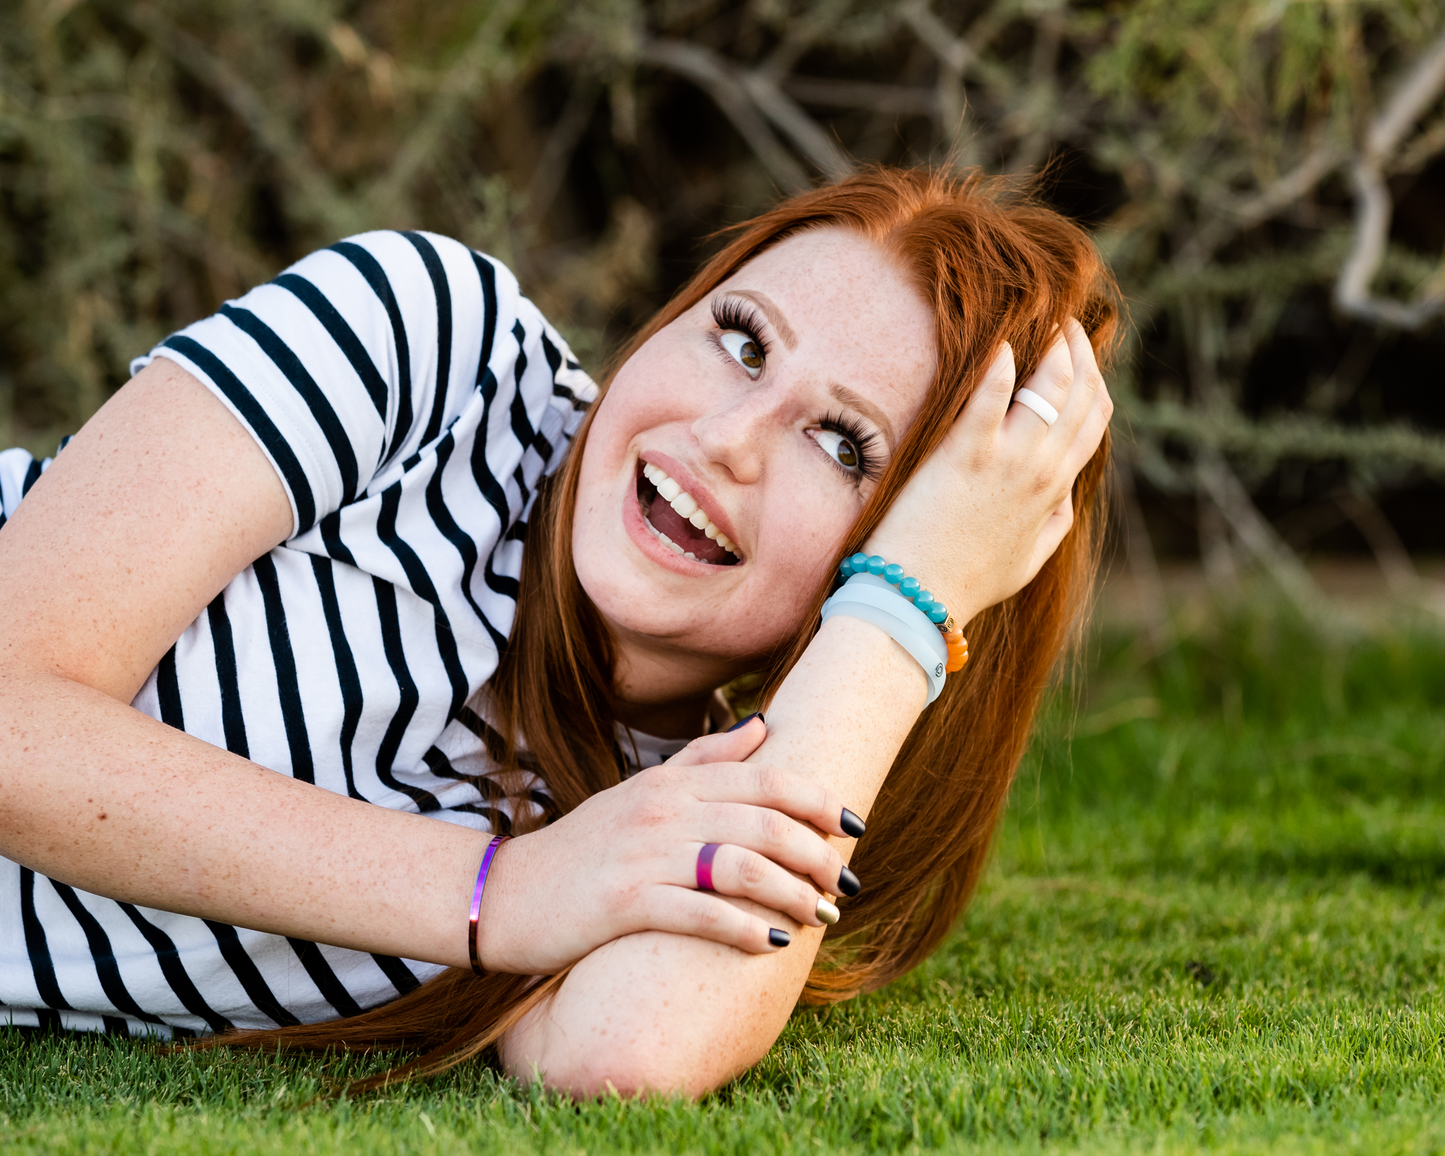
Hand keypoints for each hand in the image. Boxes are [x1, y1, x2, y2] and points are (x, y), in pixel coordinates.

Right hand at [474, 716, 857, 973]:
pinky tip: (770, 946)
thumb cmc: (585, 847)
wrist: (507, 893)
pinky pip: (699, 913)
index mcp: (672, 782)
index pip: (764, 778)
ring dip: (793, 895)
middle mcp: (663, 810)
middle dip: (817, 855)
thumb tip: (761, 723)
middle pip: (764, 823)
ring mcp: (643, 854)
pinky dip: (742, 929)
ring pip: (742, 868)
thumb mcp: (642, 792)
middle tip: (846, 884)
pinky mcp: (623, 902)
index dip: (819, 800)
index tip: (856, 825)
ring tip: (821, 918)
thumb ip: (704, 759)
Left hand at [863, 319, 1111, 621]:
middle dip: (1079, 351)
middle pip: (1080, 395)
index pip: (1093, 422)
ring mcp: (1006, 463)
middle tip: (1065, 321)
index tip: (1081, 353)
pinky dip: (999, 366)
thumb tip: (1064, 493)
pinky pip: (991, 399)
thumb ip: (1053, 522)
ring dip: (1052, 347)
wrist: (920, 600)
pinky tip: (1000, 342)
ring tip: (1042, 318)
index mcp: (1055, 490)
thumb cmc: (966, 581)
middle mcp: (1040, 472)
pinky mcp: (965, 456)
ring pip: (1050, 388)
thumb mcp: (1028, 559)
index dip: (1093, 381)